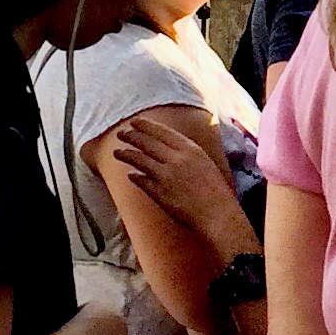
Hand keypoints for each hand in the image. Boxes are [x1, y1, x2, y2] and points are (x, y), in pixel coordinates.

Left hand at [109, 111, 257, 254]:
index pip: (162, 132)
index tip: (134, 122)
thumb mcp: (204, 162)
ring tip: (117, 152)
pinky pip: (143, 182)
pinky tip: (130, 175)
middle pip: (148, 144)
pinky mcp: (160, 194)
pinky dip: (135, 177)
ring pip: (141, 161)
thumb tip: (169, 147)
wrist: (217, 212)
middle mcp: (177, 160)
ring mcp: (167, 177)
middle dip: (132, 137)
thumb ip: (187, 153)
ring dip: (127, 155)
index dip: (146, 126)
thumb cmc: (216, 189)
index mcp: (190, 149)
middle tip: (121, 134)